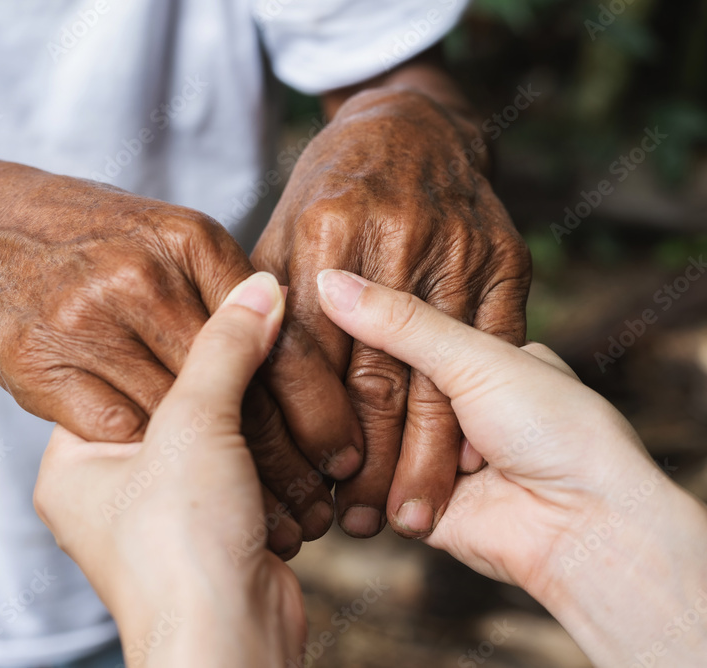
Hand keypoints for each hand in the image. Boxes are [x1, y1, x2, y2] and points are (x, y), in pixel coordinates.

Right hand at [0, 163, 362, 552]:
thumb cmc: (93, 240)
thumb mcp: (176, 245)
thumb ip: (231, 289)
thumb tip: (285, 310)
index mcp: (188, 241)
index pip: (271, 337)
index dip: (313, 398)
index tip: (344, 448)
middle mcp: (138, 277)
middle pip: (232, 383)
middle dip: (284, 450)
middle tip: (322, 497)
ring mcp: (85, 321)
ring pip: (179, 417)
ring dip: (230, 472)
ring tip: (283, 513)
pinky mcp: (41, 366)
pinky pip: (117, 428)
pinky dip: (156, 465)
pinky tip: (202, 493)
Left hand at [34, 273, 306, 667]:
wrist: (230, 642)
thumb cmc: (179, 549)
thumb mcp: (194, 424)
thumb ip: (223, 348)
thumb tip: (256, 288)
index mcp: (73, 464)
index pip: (119, 375)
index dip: (170, 338)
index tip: (211, 301)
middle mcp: (111, 490)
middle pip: (174, 406)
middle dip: (225, 382)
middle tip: (259, 335)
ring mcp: (164, 514)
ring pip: (217, 440)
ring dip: (258, 421)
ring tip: (287, 383)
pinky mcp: (215, 531)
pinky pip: (246, 474)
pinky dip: (275, 459)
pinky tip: (301, 437)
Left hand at [252, 87, 531, 537]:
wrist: (413, 126)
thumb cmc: (331, 193)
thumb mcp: (279, 236)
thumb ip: (260, 305)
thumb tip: (231, 387)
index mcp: (319, 233)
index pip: (306, 350)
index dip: (307, 424)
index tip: (310, 481)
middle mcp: (389, 237)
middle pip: (375, 373)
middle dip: (368, 460)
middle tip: (360, 523)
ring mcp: (454, 246)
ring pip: (438, 374)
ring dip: (424, 456)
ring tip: (409, 515)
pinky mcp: (504, 257)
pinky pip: (493, 352)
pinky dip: (478, 411)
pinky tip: (460, 465)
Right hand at [318, 269, 706, 666]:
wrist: (584, 525)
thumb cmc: (554, 428)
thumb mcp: (474, 357)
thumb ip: (399, 323)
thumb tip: (327, 283)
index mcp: (479, 355)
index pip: (401, 332)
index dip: (362, 327)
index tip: (318, 311)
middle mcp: (456, 405)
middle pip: (379, 387)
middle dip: (353, 389)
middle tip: (311, 369)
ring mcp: (433, 456)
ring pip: (366, 437)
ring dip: (353, 440)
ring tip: (331, 424)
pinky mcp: (414, 505)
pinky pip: (367, 488)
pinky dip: (354, 482)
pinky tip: (331, 465)